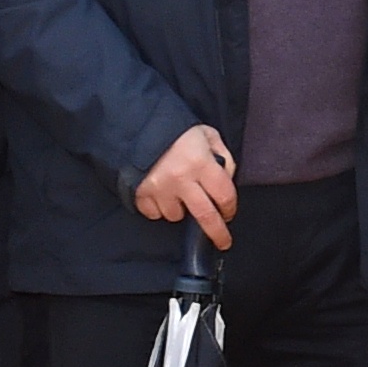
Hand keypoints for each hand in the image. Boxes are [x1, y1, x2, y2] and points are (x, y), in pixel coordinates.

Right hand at [134, 122, 238, 247]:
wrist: (136, 124)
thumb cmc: (176, 129)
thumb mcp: (206, 135)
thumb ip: (222, 156)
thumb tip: (227, 179)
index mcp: (201, 162)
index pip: (224, 195)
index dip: (230, 208)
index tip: (229, 213)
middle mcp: (181, 179)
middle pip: (205, 216)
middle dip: (217, 233)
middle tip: (223, 242)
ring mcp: (160, 189)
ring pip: (177, 216)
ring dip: (182, 211)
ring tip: (179, 196)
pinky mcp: (140, 194)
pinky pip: (154, 214)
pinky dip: (159, 209)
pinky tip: (162, 195)